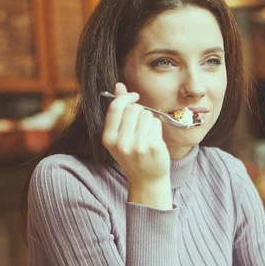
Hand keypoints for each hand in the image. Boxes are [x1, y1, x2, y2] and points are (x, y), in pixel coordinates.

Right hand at [102, 83, 171, 208]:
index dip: (126, 97)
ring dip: (149, 120)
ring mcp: (137, 145)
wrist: (146, 179)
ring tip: (147, 135)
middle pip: (133, 109)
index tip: (134, 97)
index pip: (116, 107)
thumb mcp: (120, 135)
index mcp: (108, 138)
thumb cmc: (133, 154)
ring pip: (146, 114)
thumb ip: (119, 110)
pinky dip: (157, 128)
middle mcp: (121, 142)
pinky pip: (156, 123)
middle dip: (139, 111)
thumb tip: (119, 85)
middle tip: (141, 125)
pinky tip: (154, 140)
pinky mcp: (152, 146)